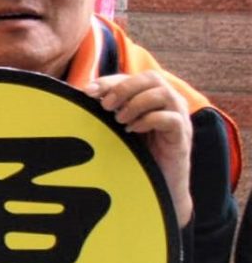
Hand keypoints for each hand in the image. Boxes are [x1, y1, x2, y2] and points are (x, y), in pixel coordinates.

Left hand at [88, 70, 194, 227]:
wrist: (157, 185)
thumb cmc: (135, 153)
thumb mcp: (116, 128)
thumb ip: (106, 110)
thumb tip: (80, 94)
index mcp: (152, 96)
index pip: (132, 77)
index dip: (109, 81)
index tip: (87, 92)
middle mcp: (169, 103)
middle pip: (152, 78)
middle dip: (124, 88)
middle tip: (106, 106)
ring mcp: (179, 118)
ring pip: (164, 93)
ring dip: (136, 103)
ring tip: (120, 120)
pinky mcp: (182, 135)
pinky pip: (171, 118)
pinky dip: (149, 120)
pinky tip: (133, 130)